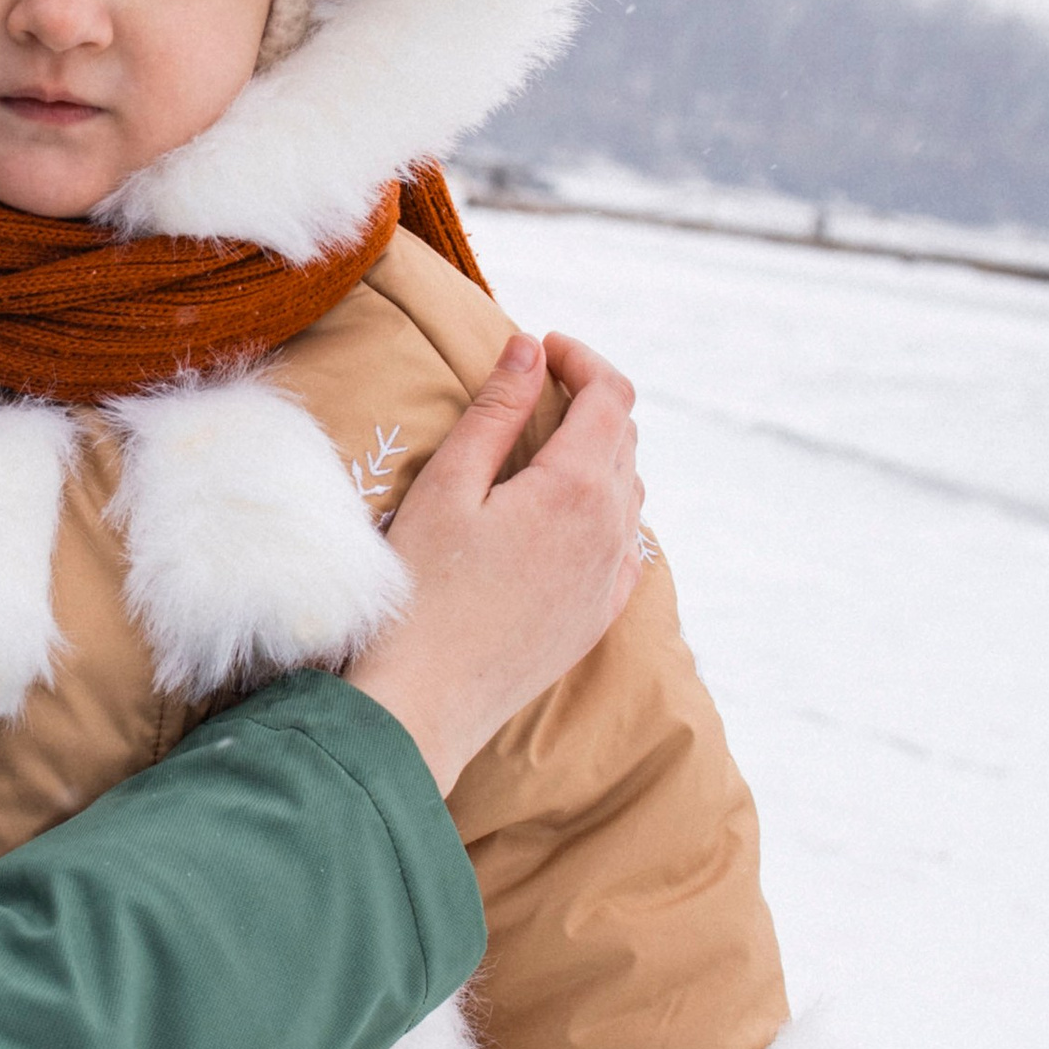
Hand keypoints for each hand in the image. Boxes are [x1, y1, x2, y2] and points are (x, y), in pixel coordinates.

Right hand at [347, 330, 643, 790]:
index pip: (609, 395)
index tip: (541, 348)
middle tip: (534, 387)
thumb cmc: (421, 591)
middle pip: (624, 436)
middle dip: (587, 398)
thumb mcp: (449, 487)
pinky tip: (562, 513)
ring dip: (597, 451)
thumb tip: (528, 350)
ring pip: (627, 488)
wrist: (427, 701)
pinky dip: (604, 508)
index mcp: (576, 487)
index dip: (580, 358)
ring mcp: (612, 577)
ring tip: (543, 444)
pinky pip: (625, 542)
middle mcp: (611, 529)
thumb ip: (496, 412)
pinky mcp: (600, 614)